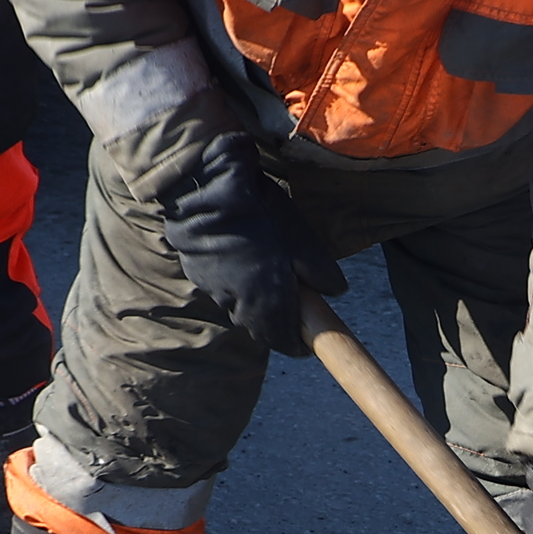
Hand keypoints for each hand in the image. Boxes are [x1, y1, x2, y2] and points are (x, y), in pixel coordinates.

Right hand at [160, 134, 343, 351]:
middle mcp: (237, 302)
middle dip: (275, 325)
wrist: (208, 189)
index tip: (306, 344)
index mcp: (266, 299)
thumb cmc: (261, 213)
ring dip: (253, 304)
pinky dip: (234, 287)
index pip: (282, 339)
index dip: (296, 344)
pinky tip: (240, 268)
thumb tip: (335, 291)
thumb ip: (321, 272)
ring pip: (238, 309)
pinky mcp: (197, 273)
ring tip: (265, 285)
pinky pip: (221, 290)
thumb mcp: (302, 239)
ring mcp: (214, 289)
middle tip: (289, 313)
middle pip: (258, 328)